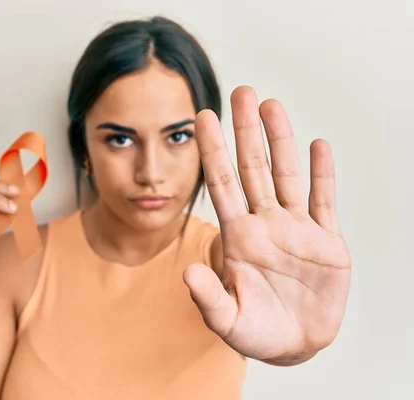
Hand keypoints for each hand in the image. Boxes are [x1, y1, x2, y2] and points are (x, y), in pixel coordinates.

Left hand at [183, 86, 350, 363]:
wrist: (296, 344)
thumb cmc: (257, 333)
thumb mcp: (227, 320)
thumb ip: (208, 296)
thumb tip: (188, 270)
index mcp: (238, 237)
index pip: (221, 184)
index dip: (212, 150)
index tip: (202, 117)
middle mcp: (264, 224)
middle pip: (253, 168)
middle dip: (246, 131)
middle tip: (241, 93)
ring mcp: (295, 229)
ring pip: (287, 175)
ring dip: (281, 141)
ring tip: (272, 106)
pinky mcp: (325, 240)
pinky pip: (323, 200)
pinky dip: (322, 174)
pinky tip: (317, 145)